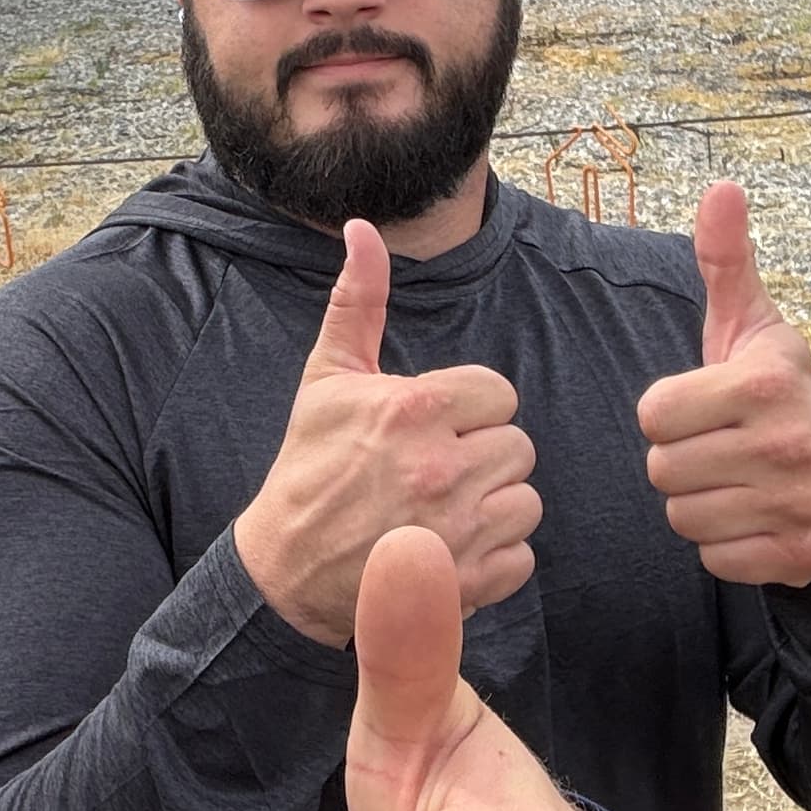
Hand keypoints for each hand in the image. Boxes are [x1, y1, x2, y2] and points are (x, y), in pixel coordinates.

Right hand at [230, 220, 540, 646]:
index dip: (471, 410)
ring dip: (494, 507)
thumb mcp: (326, 377)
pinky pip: (522, 557)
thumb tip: (362, 228)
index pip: (499, 393)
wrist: (283, 571)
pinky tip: (453, 549)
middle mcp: (442, 466)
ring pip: (527, 501)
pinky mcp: (467, 582)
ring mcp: (457, 528)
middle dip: (483, 457)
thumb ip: (358, 301)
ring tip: (447, 510)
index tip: (435, 427)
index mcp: (415, 408)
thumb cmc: (309, 468)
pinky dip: (495, 559)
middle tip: (437, 471)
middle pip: (518, 447)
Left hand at [635, 181, 810, 586]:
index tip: (704, 407)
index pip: (654, 414)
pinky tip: (754, 517)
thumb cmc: (778, 392)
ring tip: (737, 480)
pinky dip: (726, 545)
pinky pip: (714, 559)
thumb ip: (726, 258)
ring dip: (700, 504)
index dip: (669, 412)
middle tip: (721, 447)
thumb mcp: (751, 324)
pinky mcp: (802, 554)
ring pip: (683, 518)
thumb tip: (722, 188)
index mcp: (765, 383)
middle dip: (681, 461)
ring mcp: (799, 503)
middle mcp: (787, 443)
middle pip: (663, 471)